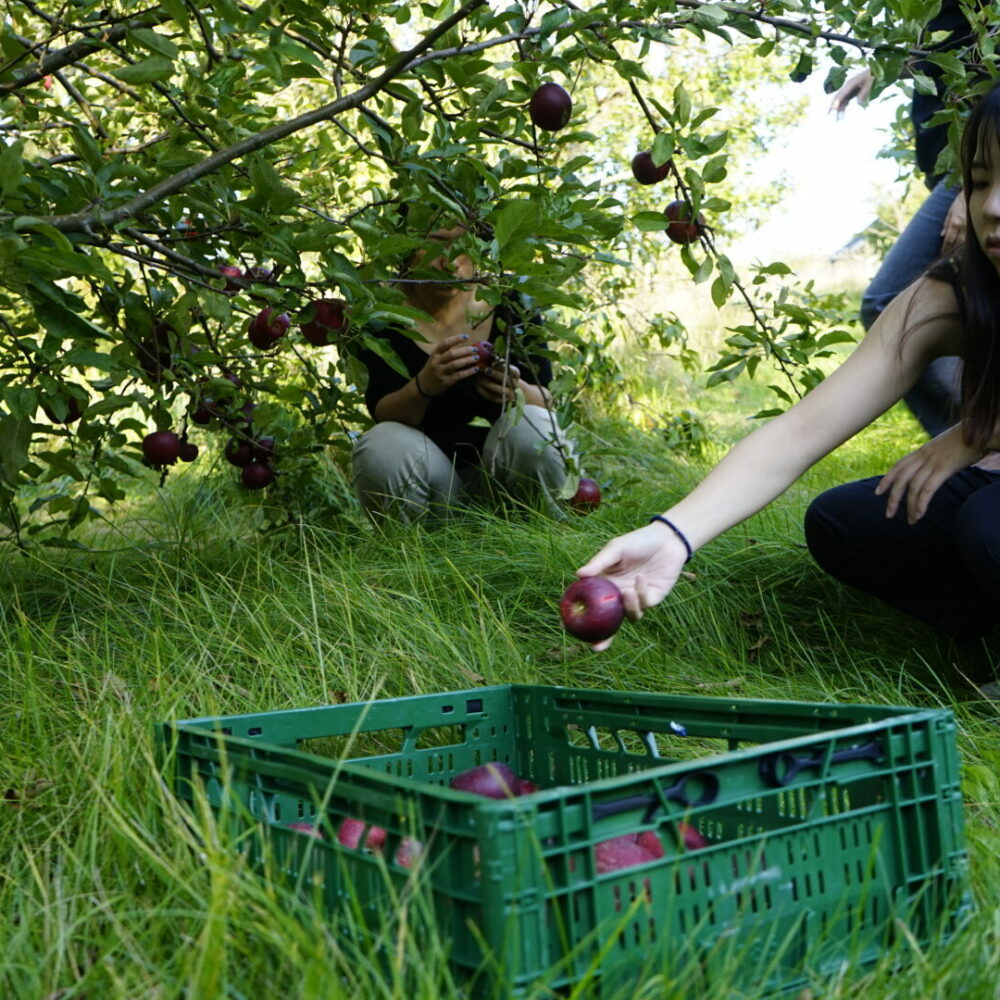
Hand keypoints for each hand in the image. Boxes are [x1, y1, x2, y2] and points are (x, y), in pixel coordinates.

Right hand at [417, 334, 482, 395]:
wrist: (424, 385)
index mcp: (435, 354)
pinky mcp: (446, 381)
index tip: (466, 336)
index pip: (445, 343)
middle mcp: (436, 362)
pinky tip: (475, 369)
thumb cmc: (434, 368)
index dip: (456, 339)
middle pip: (451, 354)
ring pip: (455, 364)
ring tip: (477, 358)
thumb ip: (447, 352)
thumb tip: (466, 346)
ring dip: (467, 360)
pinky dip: (468, 372)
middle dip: (465, 351)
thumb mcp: (436, 358)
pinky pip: (459, 376)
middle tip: (475, 349)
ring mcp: (440, 372)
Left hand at [476, 361, 520, 403]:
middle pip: (507, 380)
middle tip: (485, 370)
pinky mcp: (501, 400)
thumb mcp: (501, 366)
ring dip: (488, 384)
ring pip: (500, 390)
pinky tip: (477, 384)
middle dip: (495, 374)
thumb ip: (497, 362)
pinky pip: (492, 396)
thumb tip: (490, 356)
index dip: (503, 367)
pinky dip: (483, 390)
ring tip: (479, 378)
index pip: (513, 371)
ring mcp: (509, 394)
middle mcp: (514, 385)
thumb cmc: (500, 373)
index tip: (493, 363)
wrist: (505, 387)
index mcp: (515, 374)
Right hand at [574, 522, 689, 649]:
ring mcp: (636, 598)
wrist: (666, 539)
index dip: (580, 617)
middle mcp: (619, 594)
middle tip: (595, 646)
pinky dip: (641, 593)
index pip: (590, 604)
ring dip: (628, 607)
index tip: (567, 626)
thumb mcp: (616, 549)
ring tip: (627, 591)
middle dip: (603, 637)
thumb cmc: (638, 541)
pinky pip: (644, 604)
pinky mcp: (652, 597)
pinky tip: (642, 577)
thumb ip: (599, 563)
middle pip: (609, 621)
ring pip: (629, 616)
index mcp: (606, 584)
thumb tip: (578, 574)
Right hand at [830, 68, 872, 117]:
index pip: (841, 93)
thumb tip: (858, 103)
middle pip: (837, 97)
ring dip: (839, 109)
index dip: (837, 101)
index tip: (833, 108)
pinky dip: (843, 107)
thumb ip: (863, 93)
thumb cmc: (871, 74)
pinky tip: (842, 114)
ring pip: (841, 100)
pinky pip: (845, 100)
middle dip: (832, 106)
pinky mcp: (851, 91)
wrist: (873, 68)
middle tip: (827, 115)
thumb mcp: (869, 82)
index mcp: (850, 83)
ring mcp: (848, 88)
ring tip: (838, 119)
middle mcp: (847, 86)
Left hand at [874, 425, 983, 523]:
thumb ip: (934, 458)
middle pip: (901, 479)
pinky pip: (928, 489)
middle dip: (892, 498)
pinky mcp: (944, 468)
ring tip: (911, 520)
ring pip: (913, 487)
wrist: (982, 430)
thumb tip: (932, 470)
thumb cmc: (966, 440)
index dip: (886, 480)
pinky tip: (920, 514)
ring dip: (910, 506)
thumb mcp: (944, 447)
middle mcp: (924, 456)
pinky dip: (921, 503)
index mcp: (922, 451)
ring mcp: (933, 462)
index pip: (898, 466)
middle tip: (888, 514)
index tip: (877, 493)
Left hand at [940, 193, 966, 254]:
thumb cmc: (959, 202)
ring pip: (964, 242)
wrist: (972, 194)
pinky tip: (963, 249)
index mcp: (954, 223)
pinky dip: (966, 244)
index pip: (948, 240)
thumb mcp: (950, 211)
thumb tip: (942, 235)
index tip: (942, 255)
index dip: (945, 249)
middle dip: (950, 252)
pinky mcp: (975, 226)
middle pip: (956, 244)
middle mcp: (962, 226)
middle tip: (946, 258)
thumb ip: (946, 223)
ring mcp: (970, 226)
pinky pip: (971, 238)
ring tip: (954, 256)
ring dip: (958, 250)